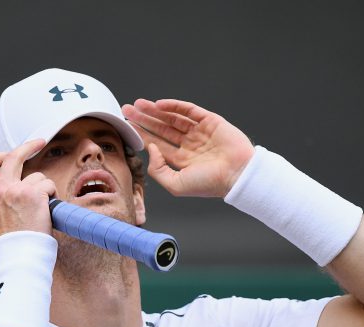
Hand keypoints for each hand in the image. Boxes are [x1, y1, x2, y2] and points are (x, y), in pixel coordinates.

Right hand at [0, 139, 56, 237]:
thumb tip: (13, 179)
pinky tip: (47, 209)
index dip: (0, 152)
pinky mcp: (33, 194)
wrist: (20, 253)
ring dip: (44, 188)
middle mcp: (0, 190)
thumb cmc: (13, 239)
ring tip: (42, 207)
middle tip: (39, 143)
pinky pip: (48, 185)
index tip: (12, 152)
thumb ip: (1, 195)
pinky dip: (53, 195)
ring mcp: (16, 190)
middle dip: (28, 146)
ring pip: (37, 175)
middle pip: (12, 156)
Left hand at [122, 99, 254, 197]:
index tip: (127, 126)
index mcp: (182, 161)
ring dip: (154, 110)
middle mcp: (189, 145)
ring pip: (172, 117)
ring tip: (137, 104)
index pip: (157, 144)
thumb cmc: (209, 184)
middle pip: (161, 129)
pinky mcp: (210, 121)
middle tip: (126, 110)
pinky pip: (189, 110)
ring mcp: (200, 132)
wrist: (238, 174)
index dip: (141, 135)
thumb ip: (158, 170)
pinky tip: (158, 104)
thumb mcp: (175, 184)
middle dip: (143, 119)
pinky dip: (173, 106)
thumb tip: (151, 149)